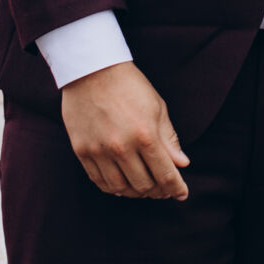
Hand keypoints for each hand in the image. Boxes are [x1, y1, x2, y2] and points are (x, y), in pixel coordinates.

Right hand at [60, 62, 189, 199]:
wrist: (92, 69)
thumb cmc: (129, 85)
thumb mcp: (157, 108)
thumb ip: (169, 139)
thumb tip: (181, 164)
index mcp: (145, 135)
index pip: (165, 175)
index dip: (176, 189)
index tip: (181, 194)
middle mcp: (122, 147)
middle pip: (144, 186)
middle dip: (158, 191)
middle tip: (163, 189)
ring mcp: (99, 151)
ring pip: (120, 188)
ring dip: (135, 192)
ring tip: (142, 187)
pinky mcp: (82, 150)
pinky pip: (99, 180)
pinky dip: (112, 187)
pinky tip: (121, 184)